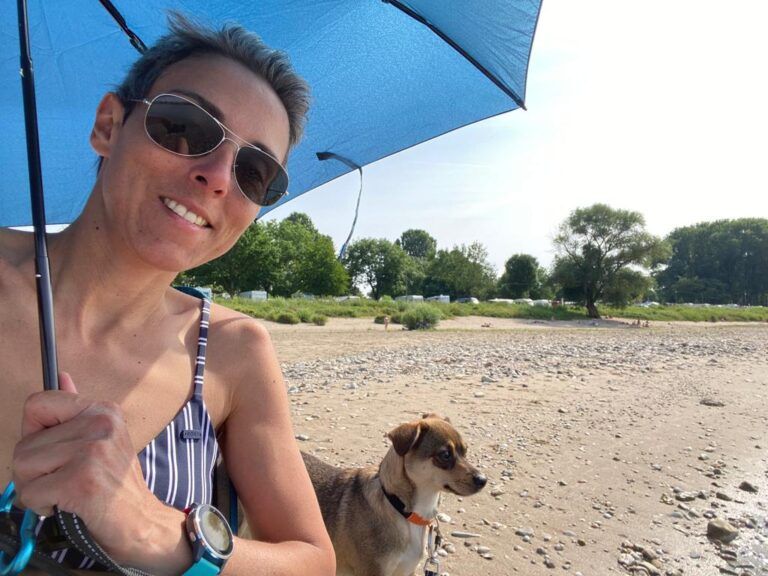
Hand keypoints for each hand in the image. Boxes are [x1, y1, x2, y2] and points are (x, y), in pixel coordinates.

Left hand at [12, 372, 162, 560]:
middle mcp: (99, 424)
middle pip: (23, 444)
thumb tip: (62, 377)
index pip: (37, 403)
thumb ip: (75, 411)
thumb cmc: (117, 484)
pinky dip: (40, 505)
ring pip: (23, 467)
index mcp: (102, 410)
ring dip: (34, 489)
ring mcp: (92, 451)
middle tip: (60, 481)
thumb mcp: (102, 439)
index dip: (33, 431)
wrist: (141, 520)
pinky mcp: (81, 479)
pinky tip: (64, 504)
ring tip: (62, 492)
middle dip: (32, 471)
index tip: (51, 449)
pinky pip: (30, 492)